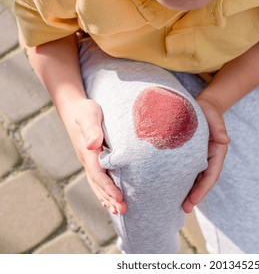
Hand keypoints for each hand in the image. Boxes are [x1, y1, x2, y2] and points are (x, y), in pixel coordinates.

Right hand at [58, 98, 126, 213]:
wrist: (73, 107)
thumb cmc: (85, 110)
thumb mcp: (89, 115)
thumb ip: (92, 130)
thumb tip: (93, 145)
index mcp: (87, 152)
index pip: (98, 174)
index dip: (108, 188)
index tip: (119, 198)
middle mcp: (86, 160)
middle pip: (98, 184)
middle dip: (110, 199)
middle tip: (123, 211)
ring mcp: (88, 161)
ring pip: (97, 184)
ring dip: (107, 198)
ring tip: (118, 211)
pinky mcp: (91, 159)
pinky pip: (97, 179)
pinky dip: (103, 191)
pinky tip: (109, 200)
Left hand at [182, 98, 229, 212]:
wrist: (202, 107)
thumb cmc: (208, 111)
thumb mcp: (214, 116)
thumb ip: (219, 127)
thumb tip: (225, 140)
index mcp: (217, 152)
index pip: (211, 175)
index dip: (202, 189)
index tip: (193, 201)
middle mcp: (209, 159)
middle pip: (203, 181)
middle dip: (195, 196)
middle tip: (184, 209)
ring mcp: (200, 159)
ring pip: (195, 179)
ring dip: (188, 192)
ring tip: (176, 205)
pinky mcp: (191, 157)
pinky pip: (187, 172)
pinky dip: (181, 181)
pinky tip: (171, 189)